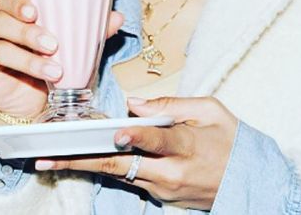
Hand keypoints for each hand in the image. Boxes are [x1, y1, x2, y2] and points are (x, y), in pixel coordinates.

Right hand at [0, 0, 123, 119]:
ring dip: (19, 57)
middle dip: (26, 34)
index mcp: (10, 7)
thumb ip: (90, 31)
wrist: (33, 98)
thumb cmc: (49, 59)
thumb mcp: (71, 45)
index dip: (19, 2)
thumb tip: (117, 17)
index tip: (38, 13)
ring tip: (48, 69)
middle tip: (52, 45)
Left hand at [35, 96, 238, 209]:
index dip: (137, 137)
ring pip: (119, 175)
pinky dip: (108, 167)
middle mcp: (173, 172)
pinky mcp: (162, 197)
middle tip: (50, 156)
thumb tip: (134, 104)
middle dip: (83, 160)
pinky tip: (83, 158)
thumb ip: (172, 105)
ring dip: (85, 165)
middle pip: (122, 165)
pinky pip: (131, 179)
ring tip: (52, 158)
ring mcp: (165, 189)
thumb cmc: (231, 139)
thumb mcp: (211, 110)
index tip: (117, 132)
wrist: (250, 181)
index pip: (158, 140)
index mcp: (188, 145)